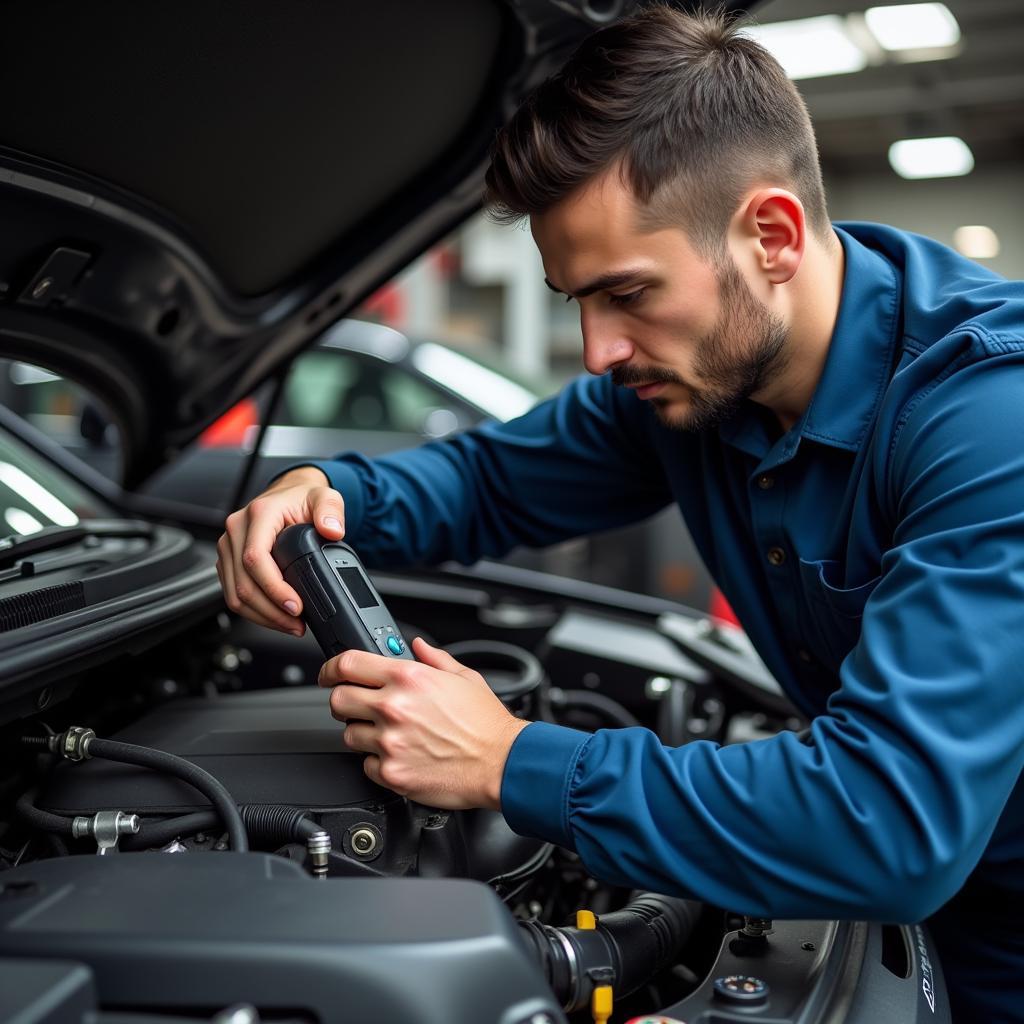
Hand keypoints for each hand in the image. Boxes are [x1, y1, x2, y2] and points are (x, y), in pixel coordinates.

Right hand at [217, 465, 344, 634]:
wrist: (289, 495)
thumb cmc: (302, 498)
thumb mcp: (325, 497)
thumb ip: (331, 510)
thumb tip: (333, 529)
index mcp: (259, 514)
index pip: (255, 558)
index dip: (274, 588)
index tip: (296, 605)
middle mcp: (237, 530)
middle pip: (243, 583)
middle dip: (271, 611)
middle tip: (297, 624)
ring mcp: (229, 547)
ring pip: (235, 594)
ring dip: (262, 616)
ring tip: (290, 625)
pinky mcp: (228, 561)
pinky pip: (233, 594)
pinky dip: (255, 611)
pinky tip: (276, 617)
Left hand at [320, 637, 530, 809]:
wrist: (501, 764)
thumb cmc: (486, 724)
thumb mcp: (463, 677)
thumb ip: (434, 658)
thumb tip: (417, 646)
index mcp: (409, 678)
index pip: (347, 664)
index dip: (330, 668)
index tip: (329, 674)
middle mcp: (394, 707)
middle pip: (338, 699)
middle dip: (345, 701)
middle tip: (359, 706)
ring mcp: (390, 742)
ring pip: (348, 734)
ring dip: (363, 733)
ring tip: (391, 734)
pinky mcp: (392, 772)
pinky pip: (366, 764)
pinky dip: (377, 761)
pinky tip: (400, 755)